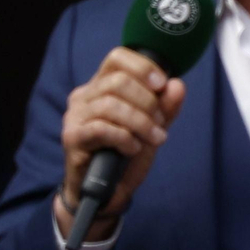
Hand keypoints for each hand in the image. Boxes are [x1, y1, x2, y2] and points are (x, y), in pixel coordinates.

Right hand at [56, 47, 186, 241]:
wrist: (106, 193)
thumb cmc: (126, 154)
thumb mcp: (153, 127)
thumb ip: (166, 107)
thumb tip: (177, 85)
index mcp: (102, 86)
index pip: (117, 57)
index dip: (143, 67)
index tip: (162, 85)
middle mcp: (84, 96)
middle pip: (118, 81)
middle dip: (147, 102)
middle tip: (160, 122)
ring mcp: (75, 117)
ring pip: (111, 104)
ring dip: (140, 122)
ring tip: (153, 138)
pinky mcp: (72, 138)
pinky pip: (101, 128)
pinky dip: (124, 137)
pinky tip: (133, 148)